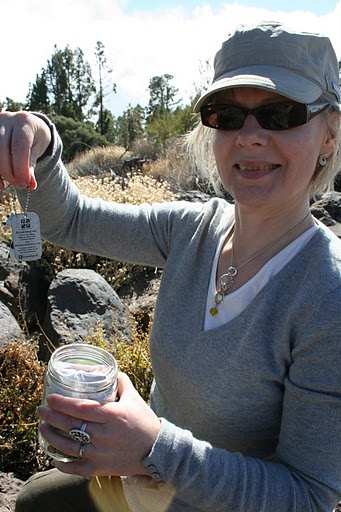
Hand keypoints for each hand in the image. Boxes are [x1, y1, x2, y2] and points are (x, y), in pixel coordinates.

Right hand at [0, 111, 50, 190]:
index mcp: (24, 121)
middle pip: (2, 149)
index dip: (21, 167)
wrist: (29, 124)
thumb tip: (31, 184)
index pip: (19, 146)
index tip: (25, 183)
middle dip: (10, 172)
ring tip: (12, 183)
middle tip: (20, 185)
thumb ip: (32, 164)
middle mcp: (6, 120)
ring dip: (1, 172)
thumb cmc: (35, 137)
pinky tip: (1, 184)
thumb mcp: (38, 149)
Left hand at [38, 372, 160, 476]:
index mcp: (112, 415)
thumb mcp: (134, 398)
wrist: (157, 451)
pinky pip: (75, 468)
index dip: (62, 403)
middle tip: (41, 410)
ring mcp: (100, 454)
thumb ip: (121, 382)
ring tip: (43, 428)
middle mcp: (104, 435)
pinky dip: (62, 464)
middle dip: (51, 416)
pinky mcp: (100, 469)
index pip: (80, 408)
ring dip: (51, 437)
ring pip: (68, 446)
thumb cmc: (145, 422)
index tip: (49, 398)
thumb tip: (109, 370)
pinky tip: (53, 456)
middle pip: (70, 426)